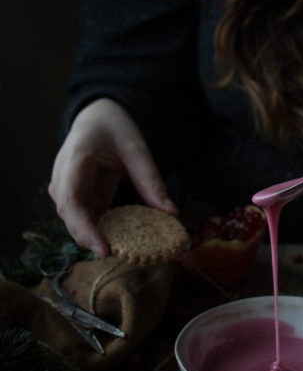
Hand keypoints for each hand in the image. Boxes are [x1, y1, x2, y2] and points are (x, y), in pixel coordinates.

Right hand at [48, 98, 176, 257]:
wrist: (97, 116)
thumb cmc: (114, 127)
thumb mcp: (136, 148)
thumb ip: (151, 180)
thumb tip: (171, 213)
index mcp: (75, 159)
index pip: (71, 201)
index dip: (84, 228)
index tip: (103, 249)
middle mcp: (62, 176)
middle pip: (71, 216)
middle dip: (92, 238)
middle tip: (122, 254)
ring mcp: (65, 187)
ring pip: (75, 220)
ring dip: (96, 235)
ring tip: (126, 248)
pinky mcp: (74, 196)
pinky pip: (84, 216)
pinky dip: (100, 227)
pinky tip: (121, 236)